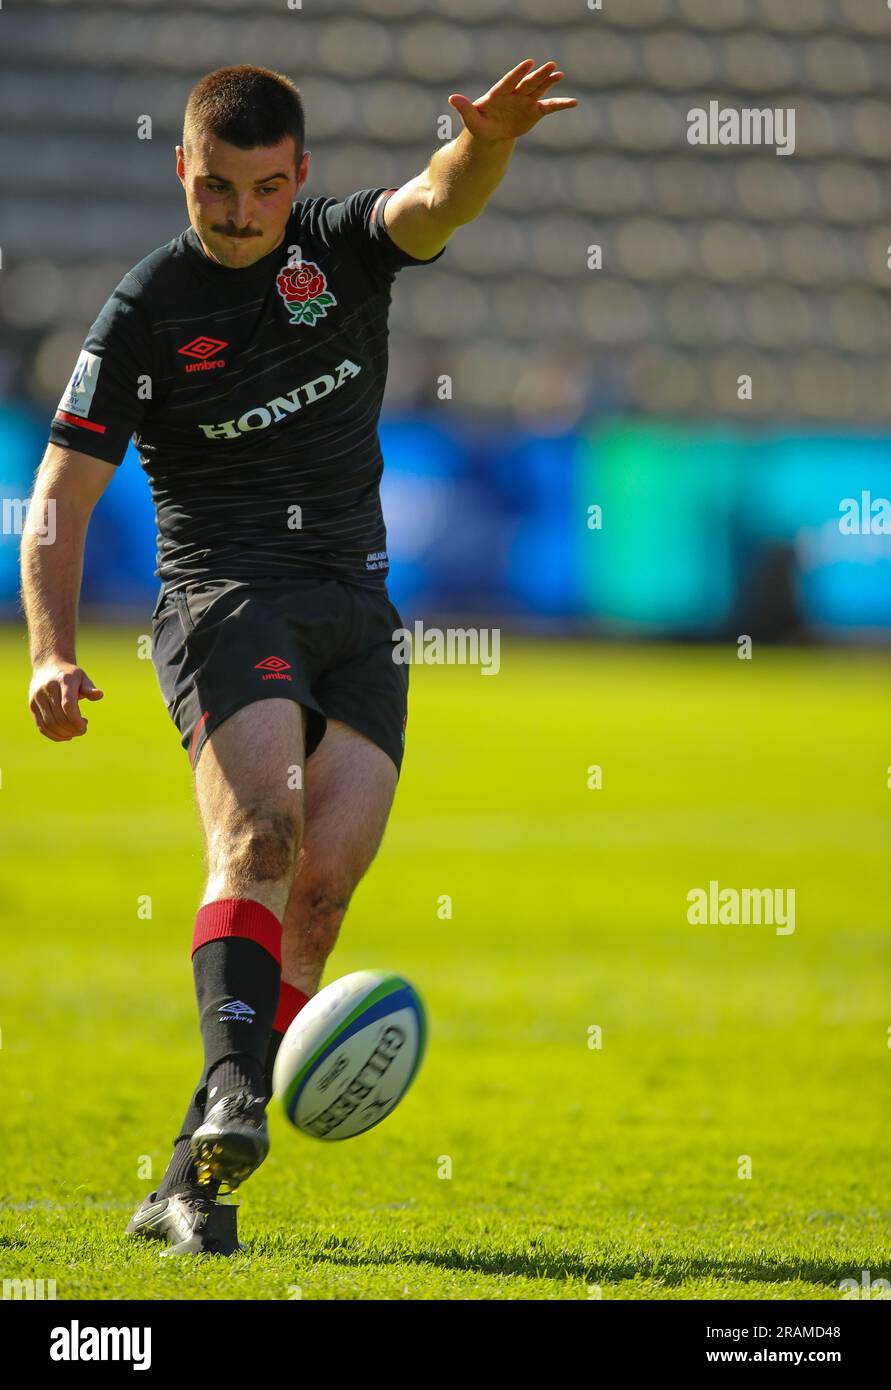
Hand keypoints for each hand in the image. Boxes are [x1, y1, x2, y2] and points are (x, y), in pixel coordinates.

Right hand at [29, 660, 103, 740]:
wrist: (48, 666)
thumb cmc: (70, 675)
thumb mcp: (82, 678)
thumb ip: (89, 688)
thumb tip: (99, 695)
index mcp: (63, 681)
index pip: (68, 705)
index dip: (76, 720)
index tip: (85, 725)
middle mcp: (48, 689)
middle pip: (59, 717)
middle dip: (72, 729)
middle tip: (82, 729)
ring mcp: (37, 697)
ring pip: (50, 724)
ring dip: (64, 734)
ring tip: (75, 731)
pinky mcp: (32, 705)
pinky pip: (41, 726)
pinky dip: (54, 735)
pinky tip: (66, 736)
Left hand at [448, 59, 576, 142]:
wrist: (492, 133)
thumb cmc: (480, 125)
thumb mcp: (471, 120)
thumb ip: (464, 108)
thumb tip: (452, 98)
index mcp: (499, 94)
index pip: (509, 81)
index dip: (518, 73)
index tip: (528, 63)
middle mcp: (515, 94)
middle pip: (527, 83)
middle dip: (538, 75)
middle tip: (550, 64)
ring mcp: (526, 101)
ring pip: (539, 89)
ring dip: (549, 82)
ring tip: (560, 74)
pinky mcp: (534, 111)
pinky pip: (549, 106)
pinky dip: (561, 104)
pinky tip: (574, 102)